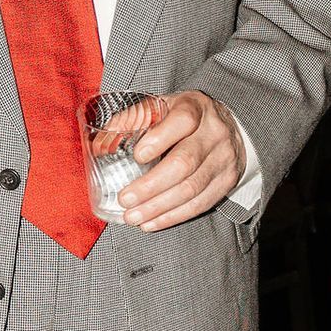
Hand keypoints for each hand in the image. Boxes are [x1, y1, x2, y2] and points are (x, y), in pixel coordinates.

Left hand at [112, 89, 245, 231]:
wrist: (229, 127)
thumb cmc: (185, 118)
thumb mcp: (163, 107)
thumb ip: (134, 119)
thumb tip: (101, 143)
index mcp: (195, 107)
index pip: (183, 121)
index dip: (159, 140)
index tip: (137, 157)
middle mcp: (213, 133)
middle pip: (184, 162)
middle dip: (151, 186)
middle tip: (125, 199)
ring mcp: (223, 159)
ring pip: (192, 188)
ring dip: (158, 207)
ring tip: (132, 216)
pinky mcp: (226, 181)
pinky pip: (200, 204)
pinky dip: (173, 216)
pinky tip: (151, 222)